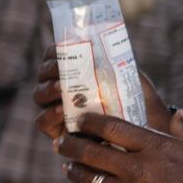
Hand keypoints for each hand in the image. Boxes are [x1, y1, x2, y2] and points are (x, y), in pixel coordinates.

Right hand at [31, 57, 173, 144]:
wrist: (143, 133)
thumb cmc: (138, 103)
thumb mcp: (131, 80)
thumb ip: (119, 65)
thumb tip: (109, 50)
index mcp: (74, 71)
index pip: (55, 55)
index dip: (53, 52)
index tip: (61, 51)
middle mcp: (60, 88)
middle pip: (43, 74)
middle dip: (50, 71)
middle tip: (62, 71)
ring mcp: (55, 109)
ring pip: (39, 96)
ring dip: (47, 90)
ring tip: (61, 89)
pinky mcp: (55, 131)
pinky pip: (41, 122)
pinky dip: (48, 115)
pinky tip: (61, 111)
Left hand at [54, 110, 182, 182]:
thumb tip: (176, 113)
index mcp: (157, 146)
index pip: (111, 128)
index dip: (89, 122)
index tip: (78, 120)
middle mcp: (140, 168)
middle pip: (91, 153)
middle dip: (71, 146)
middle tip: (61, 143)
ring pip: (91, 182)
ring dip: (77, 174)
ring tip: (70, 169)